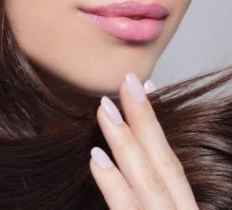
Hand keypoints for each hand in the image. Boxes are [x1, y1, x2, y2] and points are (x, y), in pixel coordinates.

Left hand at [89, 72, 197, 208]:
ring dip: (126, 141)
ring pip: (149, 182)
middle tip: (127, 81)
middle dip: (145, 120)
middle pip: (165, 163)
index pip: (170, 161)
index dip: (155, 122)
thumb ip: (146, 190)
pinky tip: (97, 159)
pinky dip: (114, 185)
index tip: (145, 85)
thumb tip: (121, 150)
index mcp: (181, 207)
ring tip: (105, 108)